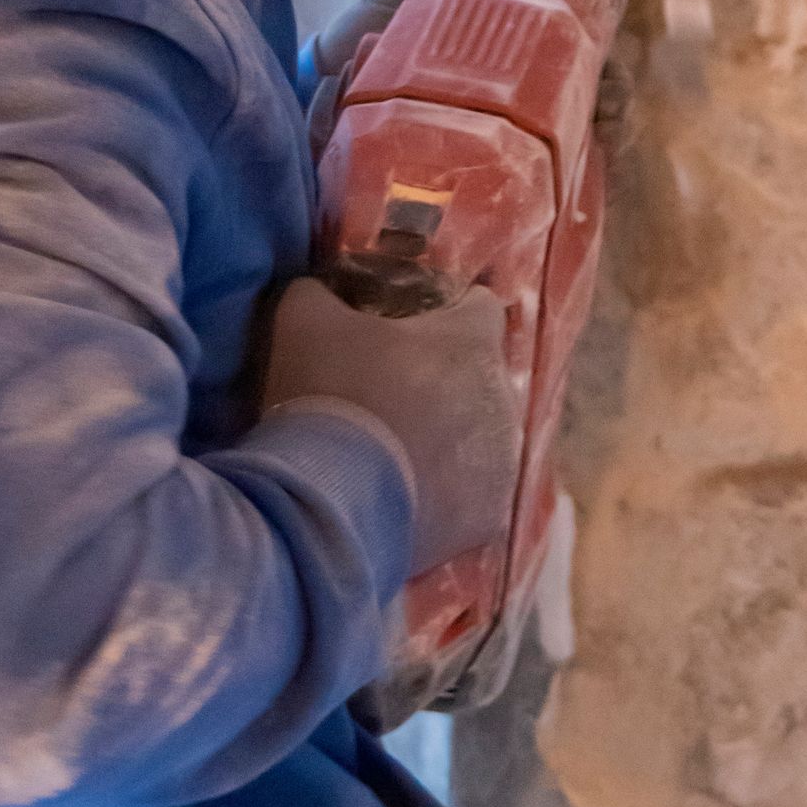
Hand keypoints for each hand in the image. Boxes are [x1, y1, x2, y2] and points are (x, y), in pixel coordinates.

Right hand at [263, 278, 521, 573]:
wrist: (333, 498)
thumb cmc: (330, 392)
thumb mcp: (304, 322)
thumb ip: (316, 295)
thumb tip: (313, 290)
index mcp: (472, 341)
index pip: (481, 307)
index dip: (448, 311)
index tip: (414, 326)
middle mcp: (503, 397)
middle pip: (481, 375)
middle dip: (446, 380)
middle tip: (393, 394)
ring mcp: (503, 461)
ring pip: (483, 436)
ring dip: (451, 438)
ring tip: (398, 451)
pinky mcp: (489, 516)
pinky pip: (474, 493)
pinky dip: (448, 492)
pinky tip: (407, 495)